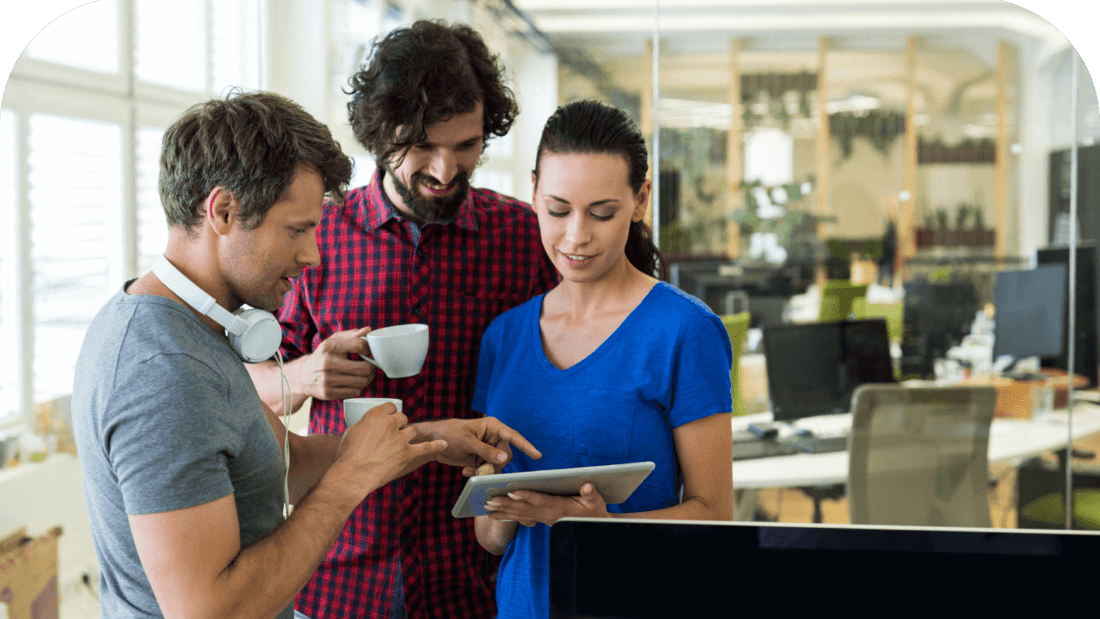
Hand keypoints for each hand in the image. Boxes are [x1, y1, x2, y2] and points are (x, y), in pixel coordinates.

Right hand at [292, 327, 375, 400]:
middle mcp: (328, 363)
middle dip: (372, 366)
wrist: (302, 376)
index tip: (367, 351)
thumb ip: (352, 335)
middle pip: (365, 368)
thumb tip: (368, 330)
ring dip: (368, 378)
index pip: (359, 345)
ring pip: (362, 381)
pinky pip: (355, 392)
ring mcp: (328, 380)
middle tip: (370, 365)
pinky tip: (354, 382)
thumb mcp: (334, 342)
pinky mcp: (329, 393)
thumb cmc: (323, 356)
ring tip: (365, 374)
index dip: (368, 348)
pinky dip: (358, 387)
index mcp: (330, 347)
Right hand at [337, 401, 446, 494]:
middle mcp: (390, 424)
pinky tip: (443, 444)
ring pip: (411, 431)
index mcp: (375, 415)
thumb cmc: (348, 456)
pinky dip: (436, 445)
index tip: (389, 418)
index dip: (390, 413)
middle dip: (398, 425)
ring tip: (401, 443)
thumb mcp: (351, 433)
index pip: (390, 407)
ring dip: (407, 436)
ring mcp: (400, 438)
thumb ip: (363, 426)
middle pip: (402, 417)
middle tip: (392, 434)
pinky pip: (426, 447)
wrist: (354, 474)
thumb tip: (366, 428)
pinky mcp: (408, 453)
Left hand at [415, 418, 541, 474]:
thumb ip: (486, 451)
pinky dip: (479, 473)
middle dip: (495, 465)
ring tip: (469, 471)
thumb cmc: (449, 434)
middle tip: (481, 470)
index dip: (526, 446)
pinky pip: (488, 469)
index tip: (537, 456)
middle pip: (506, 455)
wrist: (433, 442)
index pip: (513, 436)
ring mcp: (488, 449)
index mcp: (493, 427)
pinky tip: (465, 471)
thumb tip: (505, 458)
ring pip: (497, 465)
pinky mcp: (481, 459)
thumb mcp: (467, 442)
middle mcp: (493, 437)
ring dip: (485, 471)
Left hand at [483, 482, 609, 527]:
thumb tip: (587, 486)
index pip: (540, 501)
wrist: (593, 528)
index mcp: (559, 508)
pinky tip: (493, 515)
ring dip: (502, 512)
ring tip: (486, 508)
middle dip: (506, 505)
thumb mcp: (596, 502)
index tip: (512, 492)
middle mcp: (547, 515)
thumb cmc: (594, 512)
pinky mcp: (540, 520)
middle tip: (489, 501)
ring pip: (519, 515)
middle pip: (524, 509)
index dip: (526, 496)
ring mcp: (542, 519)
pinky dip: (506, 516)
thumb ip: (590, 494)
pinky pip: (520, 518)